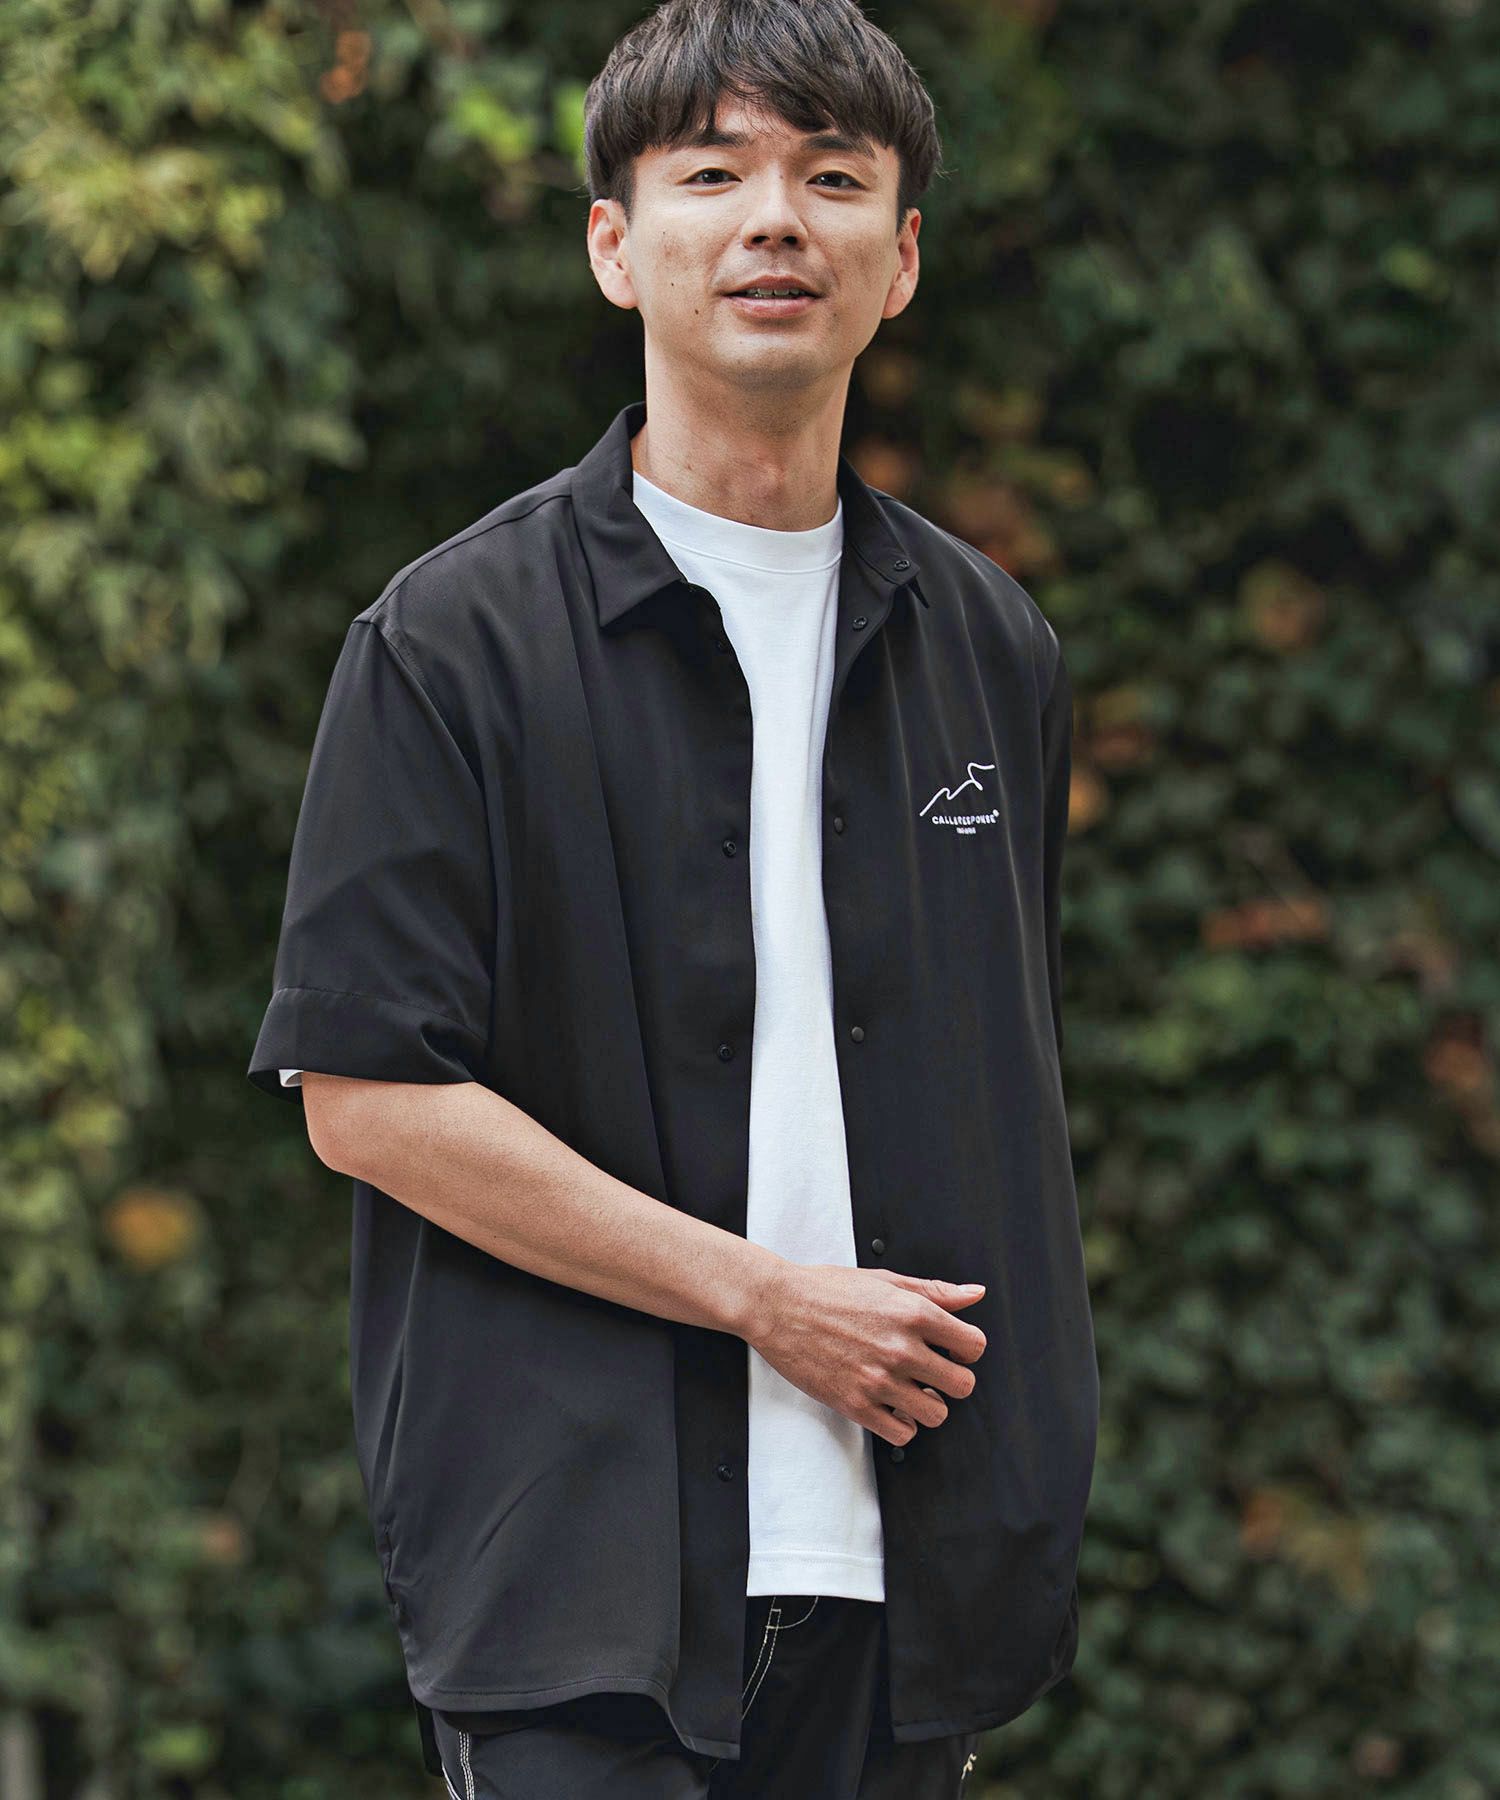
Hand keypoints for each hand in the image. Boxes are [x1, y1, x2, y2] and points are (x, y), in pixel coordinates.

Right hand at [743, 1262, 986, 1446]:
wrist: (777, 1306)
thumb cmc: (827, 1290)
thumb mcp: (885, 1280)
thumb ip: (934, 1291)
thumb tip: (974, 1295)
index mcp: (912, 1313)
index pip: (973, 1346)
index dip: (966, 1350)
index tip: (952, 1351)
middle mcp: (900, 1348)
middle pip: (962, 1385)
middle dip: (952, 1380)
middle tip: (932, 1374)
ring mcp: (878, 1380)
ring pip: (936, 1414)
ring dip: (928, 1404)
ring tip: (909, 1389)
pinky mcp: (855, 1405)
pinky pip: (902, 1433)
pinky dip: (901, 1424)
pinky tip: (889, 1404)